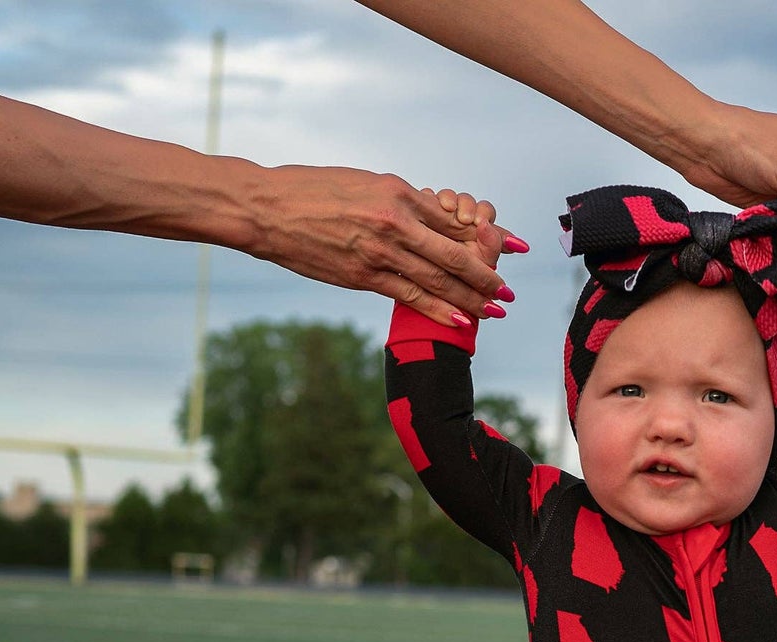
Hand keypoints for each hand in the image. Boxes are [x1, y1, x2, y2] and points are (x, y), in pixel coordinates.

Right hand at [246, 166, 525, 325]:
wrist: (268, 209)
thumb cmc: (314, 192)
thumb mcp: (364, 185)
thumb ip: (400, 203)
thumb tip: (431, 216)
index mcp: (399, 193)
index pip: (452, 219)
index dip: (484, 236)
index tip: (508, 247)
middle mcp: (396, 221)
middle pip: (454, 252)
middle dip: (487, 275)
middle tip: (509, 291)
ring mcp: (381, 250)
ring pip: (437, 278)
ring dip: (470, 298)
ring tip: (495, 311)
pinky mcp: (365, 275)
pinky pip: (410, 296)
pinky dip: (437, 310)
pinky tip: (459, 321)